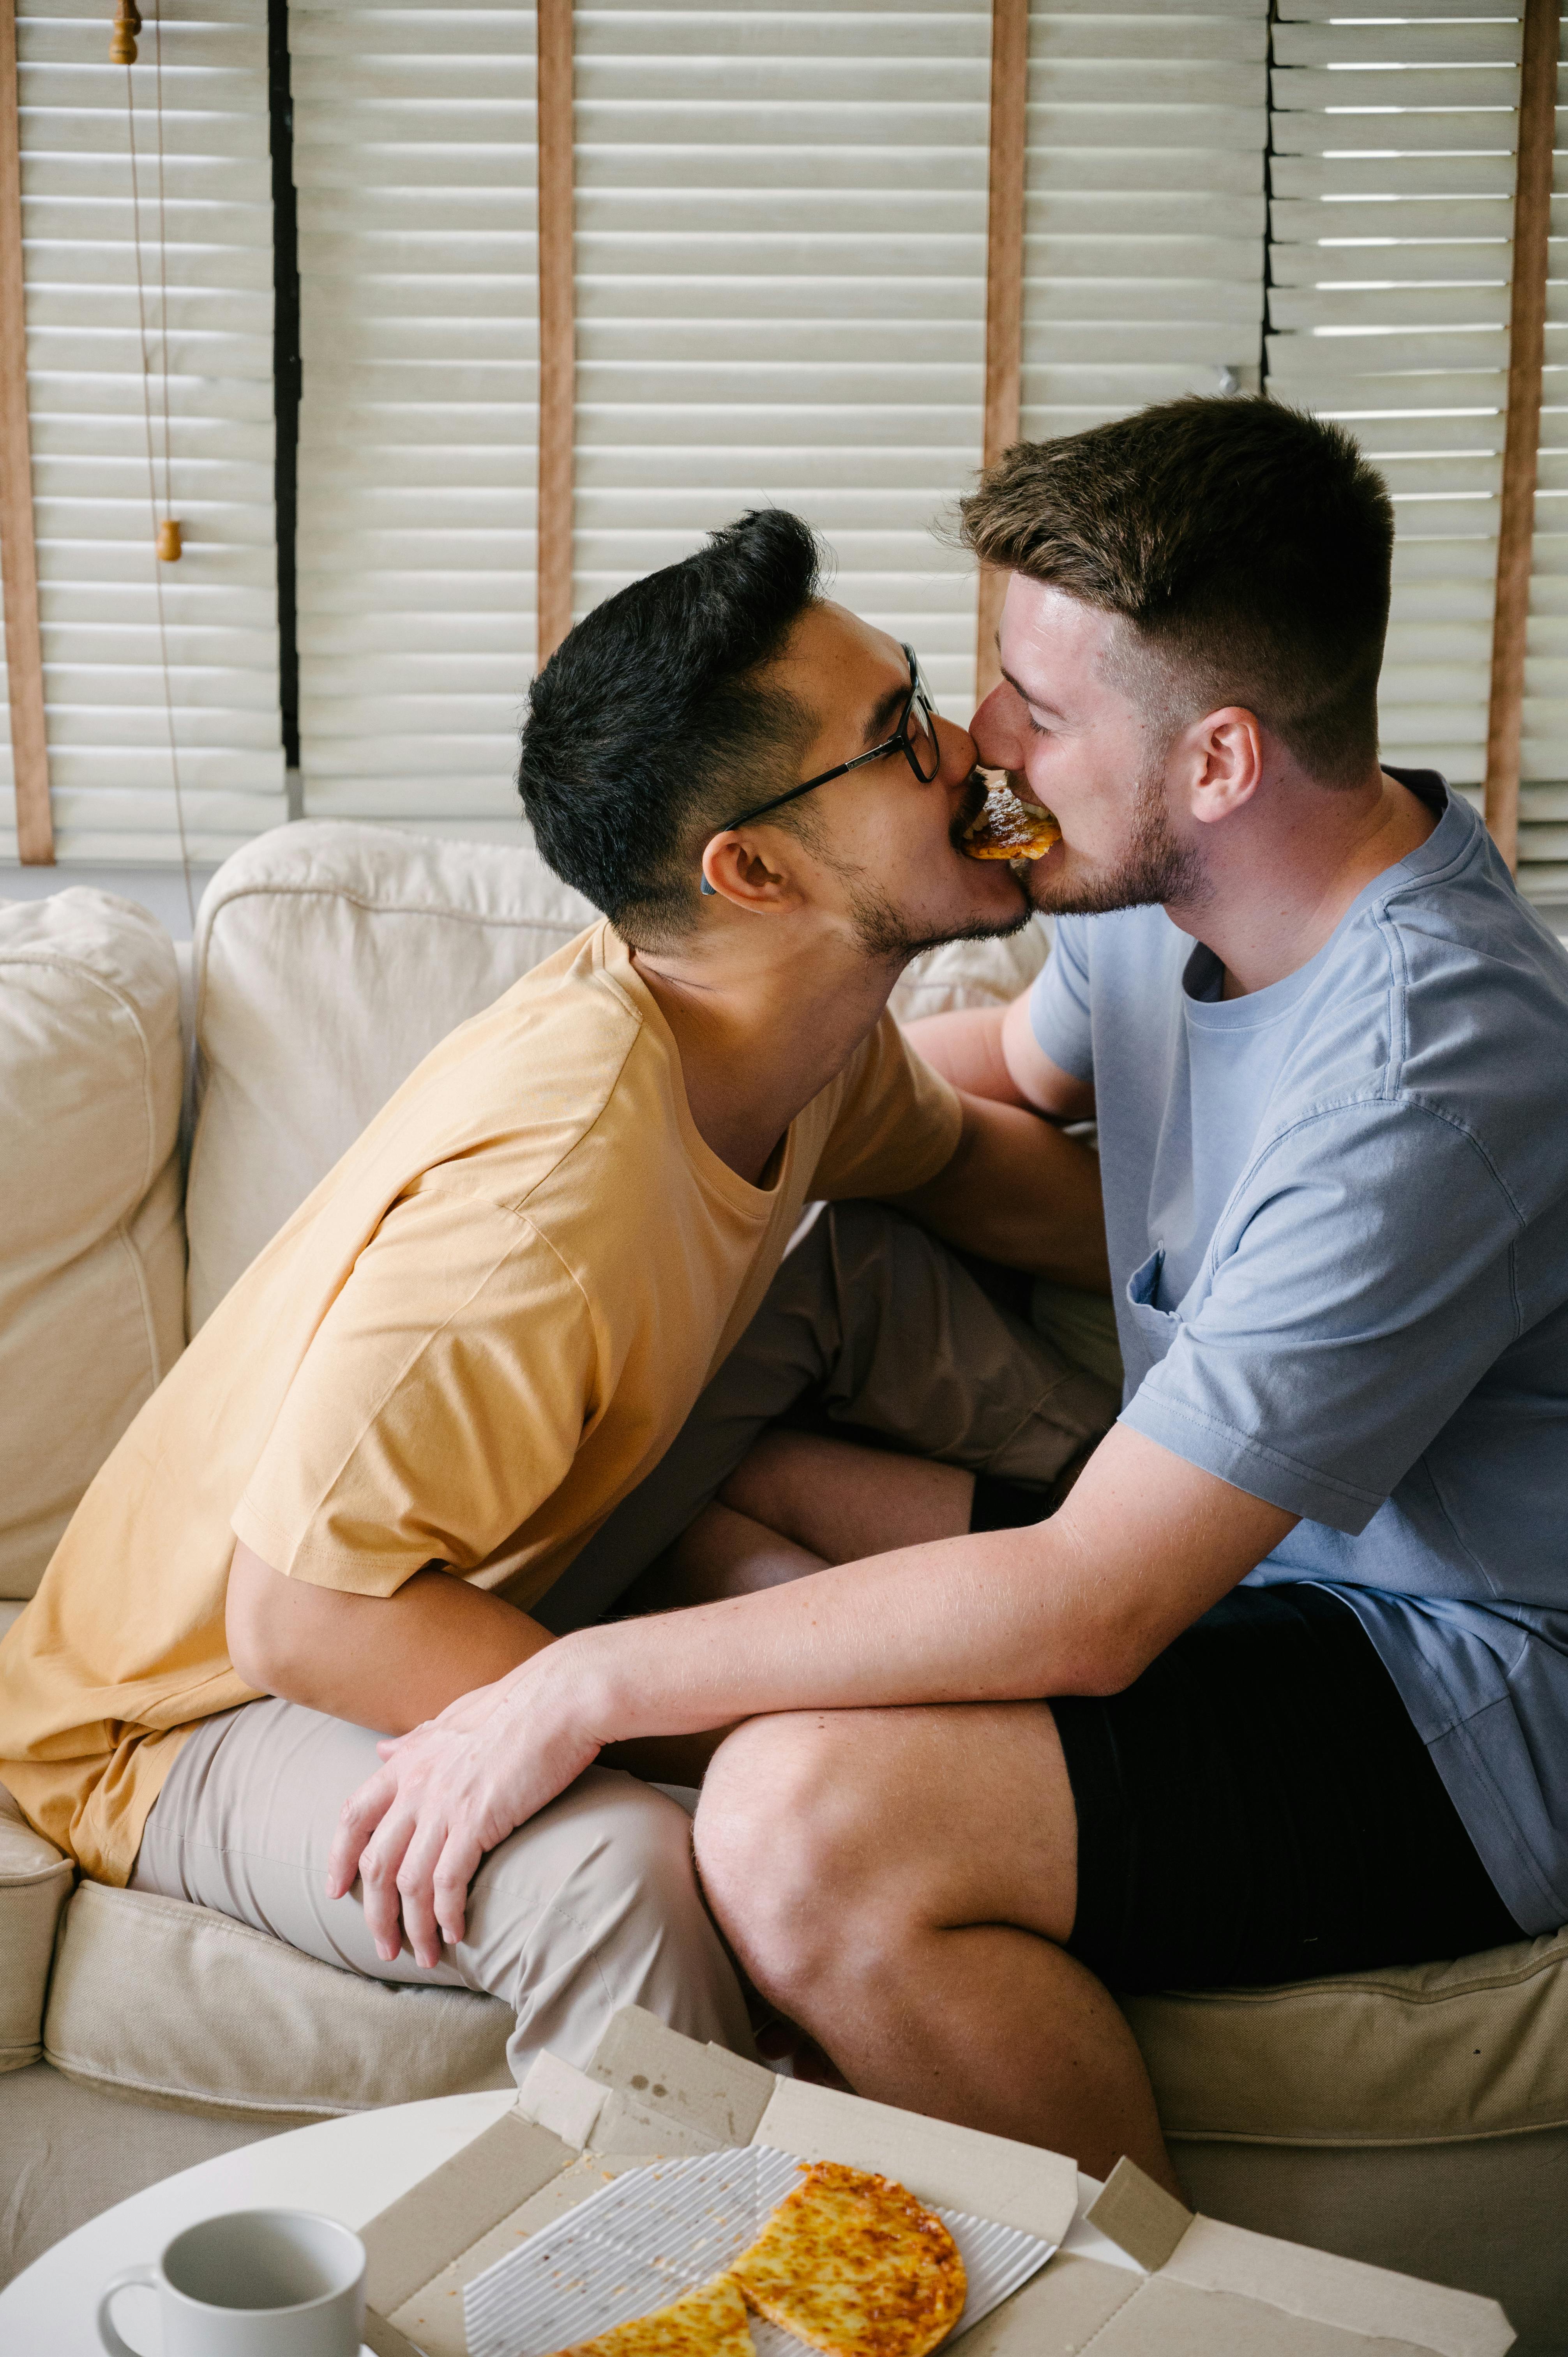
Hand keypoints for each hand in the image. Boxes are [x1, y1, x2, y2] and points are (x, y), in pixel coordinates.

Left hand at [324, 1647, 605, 1966]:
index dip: (339, 1858)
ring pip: (408, 1883)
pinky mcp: (476, 1820)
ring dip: (412, 1928)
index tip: (337, 1891)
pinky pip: (447, 1883)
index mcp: (408, 1762)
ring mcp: (443, 1804)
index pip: (354, 1817)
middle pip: (376, 1864)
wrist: (561, 1698)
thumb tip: (381, 1751)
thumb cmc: (517, 1705)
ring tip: (423, 1955)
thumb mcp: (453, 1717)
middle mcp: (416, 1786)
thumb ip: (415, 1741)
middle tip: (385, 1947)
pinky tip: (456, 1934)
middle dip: (375, 1914)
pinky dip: (446, 1916)